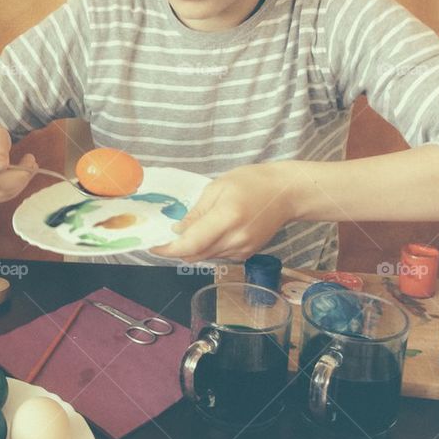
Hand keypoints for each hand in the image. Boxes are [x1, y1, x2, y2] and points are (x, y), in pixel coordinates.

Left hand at [149, 163, 296, 261]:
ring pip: (206, 257)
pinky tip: (208, 233)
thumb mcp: (217, 188)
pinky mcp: (247, 254)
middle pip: (196, 255)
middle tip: (163, 238)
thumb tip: (177, 231)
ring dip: (192, 249)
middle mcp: (236, 239)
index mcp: (227, 218)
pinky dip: (207, 248)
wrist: (286, 193)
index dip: (169, 249)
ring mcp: (243, 249)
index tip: (153, 247)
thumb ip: (196, 213)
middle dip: (177, 250)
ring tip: (186, 232)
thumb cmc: (251, 182)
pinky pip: (219, 255)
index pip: (191, 244)